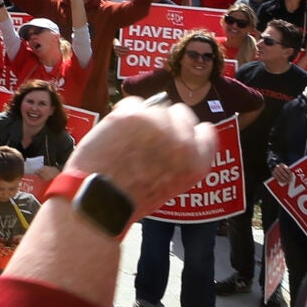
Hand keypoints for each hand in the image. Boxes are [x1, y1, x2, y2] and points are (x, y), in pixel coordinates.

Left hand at [60, 95, 217, 216]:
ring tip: (125, 142)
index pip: (206, 132)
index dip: (187, 131)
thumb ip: (178, 160)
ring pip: (154, 107)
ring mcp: (159, 126)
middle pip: (180, 113)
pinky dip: (121, 113)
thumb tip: (171, 135)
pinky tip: (114, 132)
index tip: (175, 132)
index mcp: (196, 163)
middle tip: (144, 137)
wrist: (100, 202)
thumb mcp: (170, 185)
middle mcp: (183, 142)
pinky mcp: (134, 116)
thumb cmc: (128, 200)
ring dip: (141, 117)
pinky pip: (131, 103)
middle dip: (164, 121)